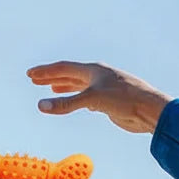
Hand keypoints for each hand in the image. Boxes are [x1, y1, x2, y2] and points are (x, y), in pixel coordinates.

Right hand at [26, 61, 172, 133]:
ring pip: (78, 84)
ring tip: (50, 87)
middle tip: (33, 78)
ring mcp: (103, 87)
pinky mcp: (108, 101)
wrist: (149, 110)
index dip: (45, 71)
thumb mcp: (92, 100)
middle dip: (50, 76)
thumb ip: (66, 104)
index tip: (30, 74)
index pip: (63, 68)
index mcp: (93, 70)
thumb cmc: (124, 100)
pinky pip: (86, 96)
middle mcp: (98, 76)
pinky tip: (73, 99)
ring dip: (63, 85)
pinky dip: (75, 96)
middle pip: (69, 74)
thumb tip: (41, 106)